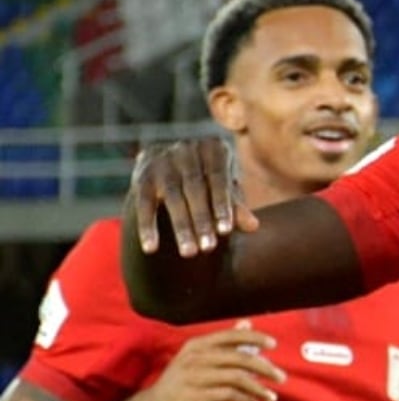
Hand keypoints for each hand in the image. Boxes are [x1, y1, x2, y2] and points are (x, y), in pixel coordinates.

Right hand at [124, 323, 282, 400]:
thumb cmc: (180, 383)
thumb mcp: (198, 359)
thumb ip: (223, 343)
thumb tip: (247, 323)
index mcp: (197, 345)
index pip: (231, 336)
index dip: (255, 338)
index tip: (273, 344)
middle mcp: (195, 358)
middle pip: (240, 358)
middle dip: (265, 368)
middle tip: (281, 377)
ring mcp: (194, 377)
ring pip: (238, 378)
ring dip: (259, 389)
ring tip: (271, 398)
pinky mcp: (194, 397)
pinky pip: (229, 395)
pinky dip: (245, 400)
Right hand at [131, 139, 257, 256]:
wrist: (170, 164)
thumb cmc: (208, 179)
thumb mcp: (225, 188)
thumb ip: (236, 206)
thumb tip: (254, 226)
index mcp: (213, 148)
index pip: (219, 179)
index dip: (222, 205)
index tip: (225, 232)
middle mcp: (186, 149)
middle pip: (195, 189)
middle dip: (202, 220)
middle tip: (208, 248)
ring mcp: (162, 160)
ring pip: (171, 197)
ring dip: (181, 226)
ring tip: (190, 253)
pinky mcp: (142, 176)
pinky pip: (144, 204)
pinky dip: (147, 227)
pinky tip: (151, 249)